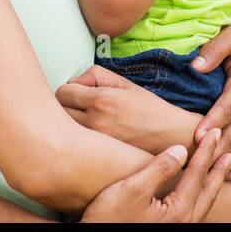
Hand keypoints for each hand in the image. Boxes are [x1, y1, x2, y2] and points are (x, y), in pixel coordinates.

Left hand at [56, 64, 200, 155]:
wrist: (172, 136)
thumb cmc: (149, 108)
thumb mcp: (125, 83)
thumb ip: (96, 75)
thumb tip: (75, 81)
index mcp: (101, 100)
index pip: (63, 92)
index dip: (67, 91)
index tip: (76, 94)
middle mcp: (95, 121)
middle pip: (58, 111)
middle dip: (64, 106)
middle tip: (76, 108)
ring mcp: (96, 142)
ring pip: (64, 130)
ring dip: (67, 124)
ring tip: (81, 123)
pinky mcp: (99, 157)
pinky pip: (76, 146)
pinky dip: (77, 140)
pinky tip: (87, 140)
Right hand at [79, 129, 230, 222]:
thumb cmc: (109, 219)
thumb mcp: (132, 189)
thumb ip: (159, 169)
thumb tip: (181, 149)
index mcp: (178, 211)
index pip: (197, 173)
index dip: (206, 150)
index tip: (215, 132)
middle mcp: (184, 223)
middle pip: (209, 191)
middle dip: (219, 168)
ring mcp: (178, 229)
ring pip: (205, 202)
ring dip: (215, 182)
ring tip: (223, 167)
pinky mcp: (170, 230)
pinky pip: (196, 209)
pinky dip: (204, 194)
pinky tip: (200, 190)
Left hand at [192, 3, 230, 180]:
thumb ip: (214, 49)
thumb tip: (195, 66)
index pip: (225, 112)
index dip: (211, 126)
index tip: (195, 140)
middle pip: (230, 137)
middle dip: (211, 152)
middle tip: (187, 164)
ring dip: (222, 164)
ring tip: (198, 175)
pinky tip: (220, 177)